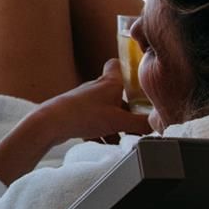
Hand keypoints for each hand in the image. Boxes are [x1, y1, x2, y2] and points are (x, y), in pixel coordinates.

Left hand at [41, 61, 157, 145]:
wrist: (52, 122)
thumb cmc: (84, 114)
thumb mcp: (120, 121)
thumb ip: (141, 124)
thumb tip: (157, 125)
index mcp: (110, 83)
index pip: (118, 65)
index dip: (128, 70)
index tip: (139, 81)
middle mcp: (96, 88)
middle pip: (117, 95)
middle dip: (127, 111)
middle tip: (135, 125)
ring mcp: (85, 100)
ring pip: (105, 111)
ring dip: (114, 125)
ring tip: (119, 140)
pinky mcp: (75, 112)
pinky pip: (93, 121)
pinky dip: (100, 132)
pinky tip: (103, 143)